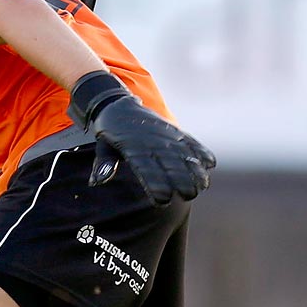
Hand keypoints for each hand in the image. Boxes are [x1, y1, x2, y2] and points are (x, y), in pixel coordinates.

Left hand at [67, 71, 214, 204]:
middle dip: (181, 179)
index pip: (145, 168)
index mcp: (133, 147)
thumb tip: (97, 181)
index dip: (155, 184)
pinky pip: (190, 141)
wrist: (119, 105)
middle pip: (169, 162)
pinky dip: (200, 151)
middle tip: (189, 195)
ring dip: (195, 169)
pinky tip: (210, 164)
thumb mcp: (102, 146)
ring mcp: (165, 135)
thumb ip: (104, 163)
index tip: (163, 200)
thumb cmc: (110, 133)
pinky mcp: (175, 131)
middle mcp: (152, 141)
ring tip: (203, 186)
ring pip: (183, 153)